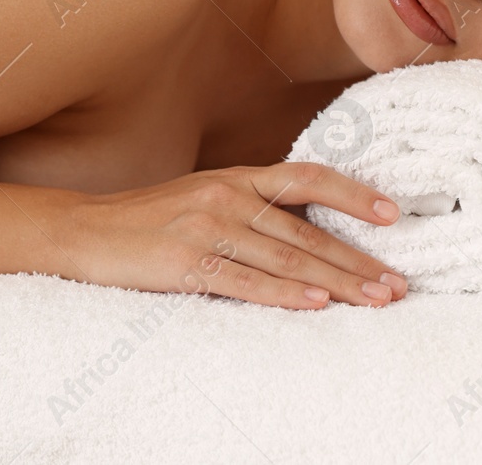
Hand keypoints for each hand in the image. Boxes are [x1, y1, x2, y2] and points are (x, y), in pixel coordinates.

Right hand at [66, 162, 408, 309]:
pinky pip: (245, 281)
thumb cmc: (150, 220)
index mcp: (236, 176)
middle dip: (358, 260)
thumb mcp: (205, 198)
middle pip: (307, 230)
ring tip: (374, 299)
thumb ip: (252, 207)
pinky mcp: (186, 262)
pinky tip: (315, 304)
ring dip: (336, 282)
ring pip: (286, 256)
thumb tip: (310, 230)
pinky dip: (283, 293)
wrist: (84, 231)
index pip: (308, 178)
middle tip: (398, 284)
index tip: (393, 216)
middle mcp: (227, 196)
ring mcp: (207, 228)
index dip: (353, 195)